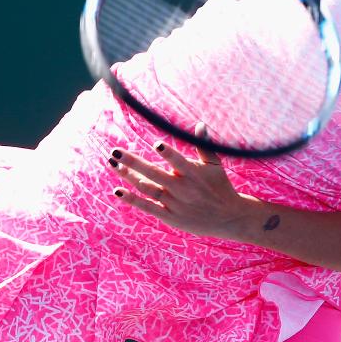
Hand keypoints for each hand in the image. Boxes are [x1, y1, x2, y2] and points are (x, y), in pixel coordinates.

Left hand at [107, 124, 246, 238]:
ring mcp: (174, 202)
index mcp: (193, 173)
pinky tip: (117, 190)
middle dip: (133, 162)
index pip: (179, 161)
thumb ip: (204, 145)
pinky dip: (132, 199)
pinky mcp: (169, 215)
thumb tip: (200, 124)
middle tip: (115, 151)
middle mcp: (182, 188)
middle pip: (154, 173)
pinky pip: (147, 206)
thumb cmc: (220, 186)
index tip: (157, 145)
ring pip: (147, 188)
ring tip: (113, 164)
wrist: (227, 218)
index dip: (169, 154)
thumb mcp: (215, 165)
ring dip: (128, 176)